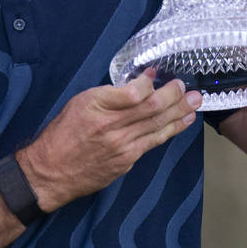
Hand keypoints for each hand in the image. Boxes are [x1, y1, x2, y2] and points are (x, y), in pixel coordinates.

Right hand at [17, 72, 201, 212]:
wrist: (50, 172)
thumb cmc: (62, 134)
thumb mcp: (79, 103)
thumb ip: (108, 95)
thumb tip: (137, 84)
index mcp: (95, 106)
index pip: (134, 92)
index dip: (150, 82)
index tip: (155, 75)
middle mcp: (110, 126)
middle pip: (152, 108)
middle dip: (175, 96)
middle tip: (188, 88)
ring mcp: (121, 146)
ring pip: (158, 125)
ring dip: (180, 112)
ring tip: (196, 102)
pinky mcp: (126, 161)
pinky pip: (153, 142)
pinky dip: (170, 130)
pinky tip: (182, 122)